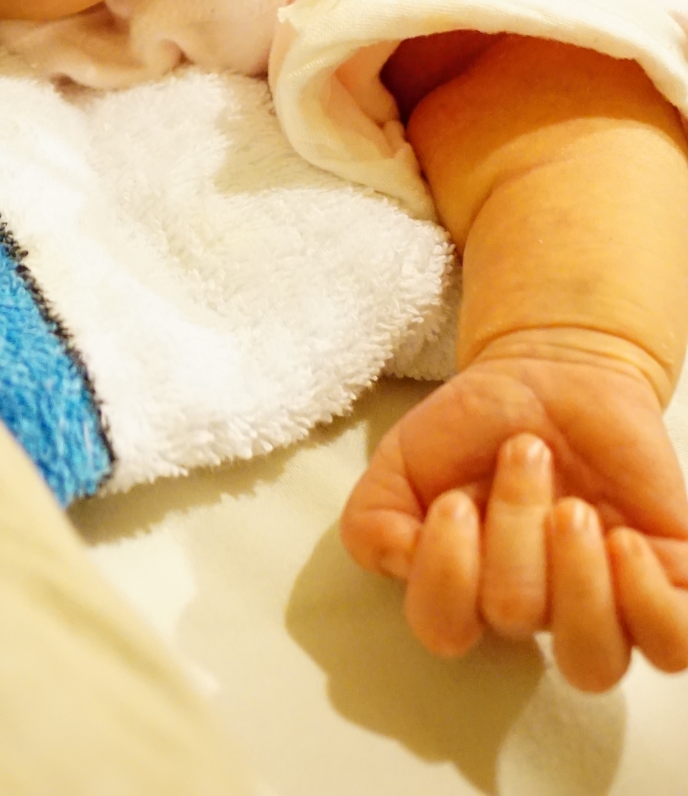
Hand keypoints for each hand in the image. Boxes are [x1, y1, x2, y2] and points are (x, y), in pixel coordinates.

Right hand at [341, 350, 687, 690]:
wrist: (554, 373)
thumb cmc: (479, 423)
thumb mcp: (404, 457)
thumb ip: (373, 515)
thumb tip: (398, 559)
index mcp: (466, 587)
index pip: (444, 629)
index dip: (447, 572)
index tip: (458, 498)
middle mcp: (534, 609)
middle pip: (515, 615)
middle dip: (513, 522)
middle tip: (526, 454)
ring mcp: (606, 602)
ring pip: (594, 659)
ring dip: (578, 577)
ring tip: (577, 509)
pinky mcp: (668, 580)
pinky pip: (674, 643)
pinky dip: (649, 601)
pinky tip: (626, 543)